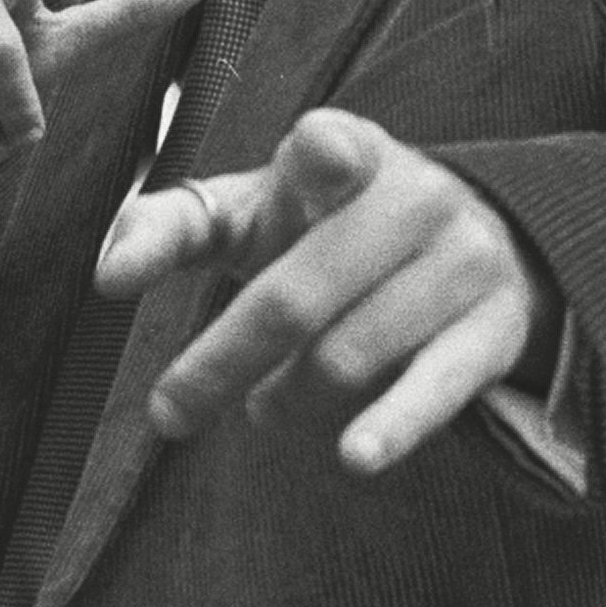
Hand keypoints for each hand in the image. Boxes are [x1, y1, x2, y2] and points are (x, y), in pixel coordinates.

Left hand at [96, 108, 561, 474]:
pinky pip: (438, 386)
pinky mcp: (498, 327)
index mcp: (351, 149)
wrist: (484, 243)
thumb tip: (108, 273)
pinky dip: (395, 425)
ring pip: (346, 355)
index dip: (306, 167)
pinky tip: (355, 456)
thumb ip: (176, 226)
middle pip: (296, 295)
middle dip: (221, 362)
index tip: (238, 210)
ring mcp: (466, 260)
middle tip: (169, 412)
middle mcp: (416, 195)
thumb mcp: (259, 211)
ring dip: (288, 399)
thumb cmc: (332, 230)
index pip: (322, 152)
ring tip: (267, 407)